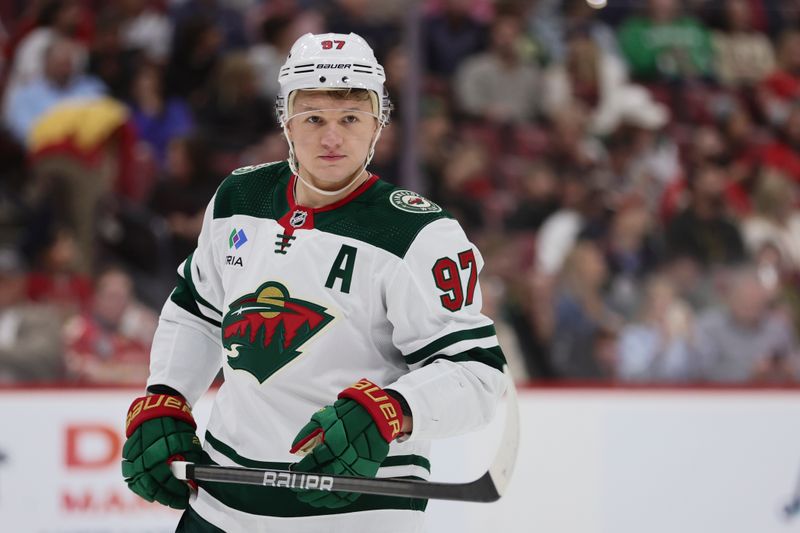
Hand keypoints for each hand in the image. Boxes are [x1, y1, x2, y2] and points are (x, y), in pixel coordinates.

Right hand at [121, 393, 203, 508]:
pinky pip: (129, 470)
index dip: (177, 490)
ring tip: (161, 499)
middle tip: (177, 501)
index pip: (168, 477)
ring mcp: (135, 449)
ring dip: (149, 492)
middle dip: (165, 495)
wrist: (160, 402)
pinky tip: (146, 490)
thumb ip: (189, 458)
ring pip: (137, 478)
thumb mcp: (188, 437)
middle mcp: (147, 449)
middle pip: (152, 481)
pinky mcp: (128, 448)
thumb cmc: (178, 420)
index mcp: (164, 445)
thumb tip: (192, 482)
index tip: (186, 497)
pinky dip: (137, 482)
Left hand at [290, 379, 403, 507]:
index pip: (313, 462)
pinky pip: (351, 493)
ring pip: (336, 489)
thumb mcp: (325, 417)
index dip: (302, 470)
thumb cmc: (349, 413)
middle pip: (324, 478)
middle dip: (308, 486)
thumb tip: (295, 448)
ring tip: (308, 497)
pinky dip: (337, 500)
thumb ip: (308, 433)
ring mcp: (357, 465)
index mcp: (335, 441)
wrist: (376, 414)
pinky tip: (327, 500)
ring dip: (320, 496)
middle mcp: (346, 455)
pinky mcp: (366, 472)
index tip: (295, 473)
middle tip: (298, 488)